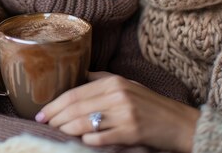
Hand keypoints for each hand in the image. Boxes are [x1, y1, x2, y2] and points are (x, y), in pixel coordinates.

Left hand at [35, 71, 199, 152]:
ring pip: (84, 123)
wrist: (180, 123)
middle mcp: (117, 95)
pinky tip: (80, 142)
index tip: (41, 112)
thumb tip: (74, 79)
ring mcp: (124, 114)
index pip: (75, 93)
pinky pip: (100, 138)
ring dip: (66, 130)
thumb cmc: (150, 105)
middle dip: (55, 118)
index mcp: (113, 82)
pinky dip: (87, 141)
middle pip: (75, 107)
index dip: (54, 104)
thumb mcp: (126, 85)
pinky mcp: (131, 132)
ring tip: (56, 133)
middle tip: (43, 124)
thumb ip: (100, 81)